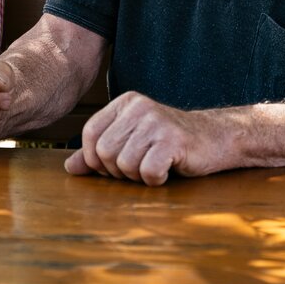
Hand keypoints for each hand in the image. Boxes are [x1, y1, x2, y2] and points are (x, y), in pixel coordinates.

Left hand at [64, 91, 226, 185]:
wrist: (215, 139)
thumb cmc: (169, 144)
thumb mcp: (131, 142)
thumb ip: (99, 153)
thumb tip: (69, 167)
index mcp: (125, 103)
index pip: (90, 134)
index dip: (96, 159)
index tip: (115, 166)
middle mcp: (139, 107)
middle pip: (105, 152)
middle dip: (118, 171)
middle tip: (139, 168)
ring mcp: (157, 121)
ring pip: (124, 164)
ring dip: (138, 176)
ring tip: (155, 166)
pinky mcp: (173, 140)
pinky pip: (148, 172)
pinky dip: (156, 180)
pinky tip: (167, 171)